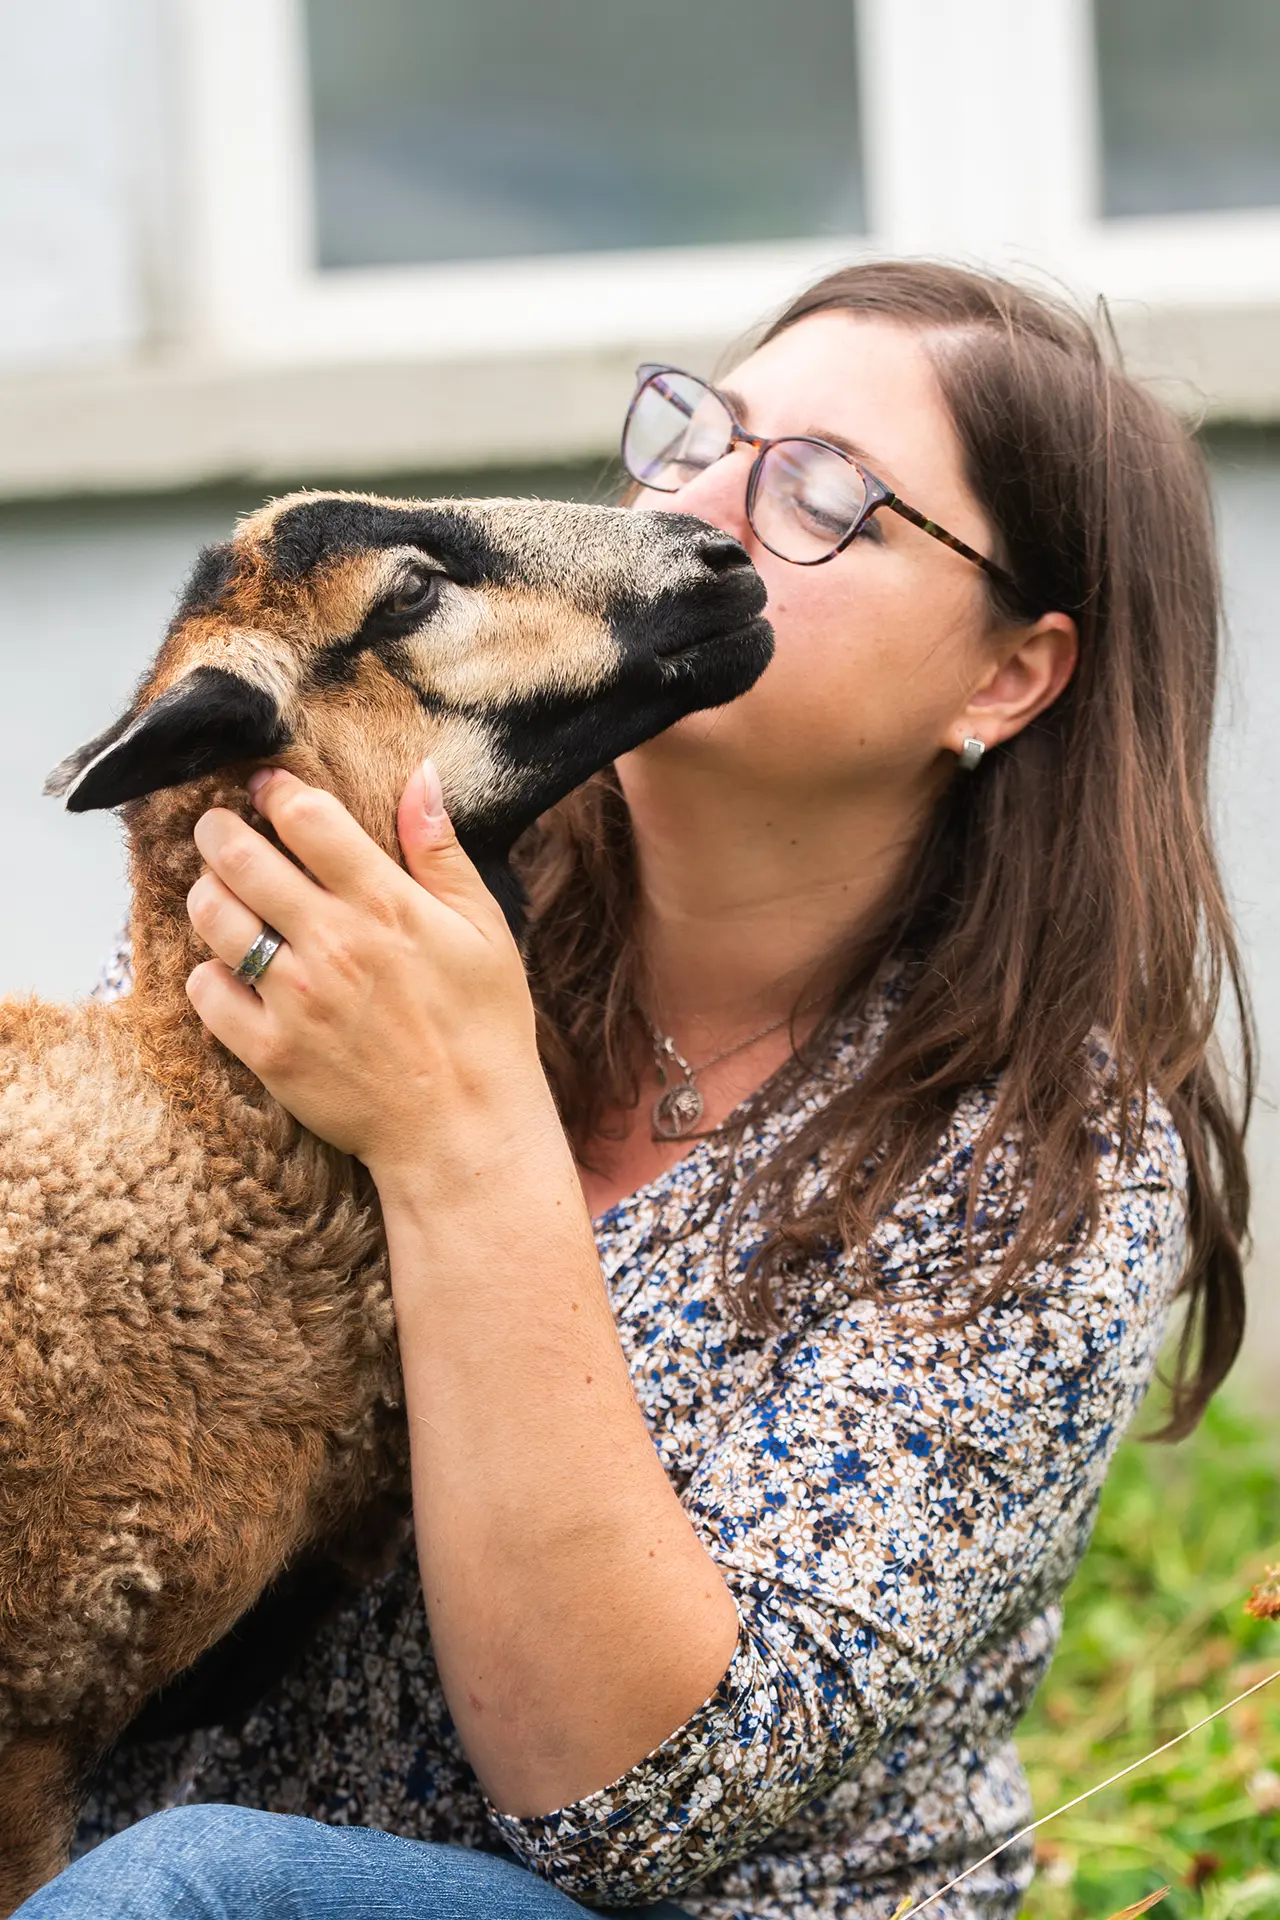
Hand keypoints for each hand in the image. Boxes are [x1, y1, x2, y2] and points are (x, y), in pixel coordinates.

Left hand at [185, 762, 549, 1185]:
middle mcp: (332, 943)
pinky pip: (206, 991)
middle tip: (219, 830)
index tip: (269, 788)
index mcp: (385, 904)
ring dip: (207, 893)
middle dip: (219, 831)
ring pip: (213, 917)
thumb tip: (421, 774)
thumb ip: (442, 851)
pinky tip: (229, 970)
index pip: (307, 818)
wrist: (463, 1131)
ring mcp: (294, 999)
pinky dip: (208, 972)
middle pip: (240, 857)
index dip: (277, 791)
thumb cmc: (483, 1029)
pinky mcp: (269, 1051)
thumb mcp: (485, 929)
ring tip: (220, 893)